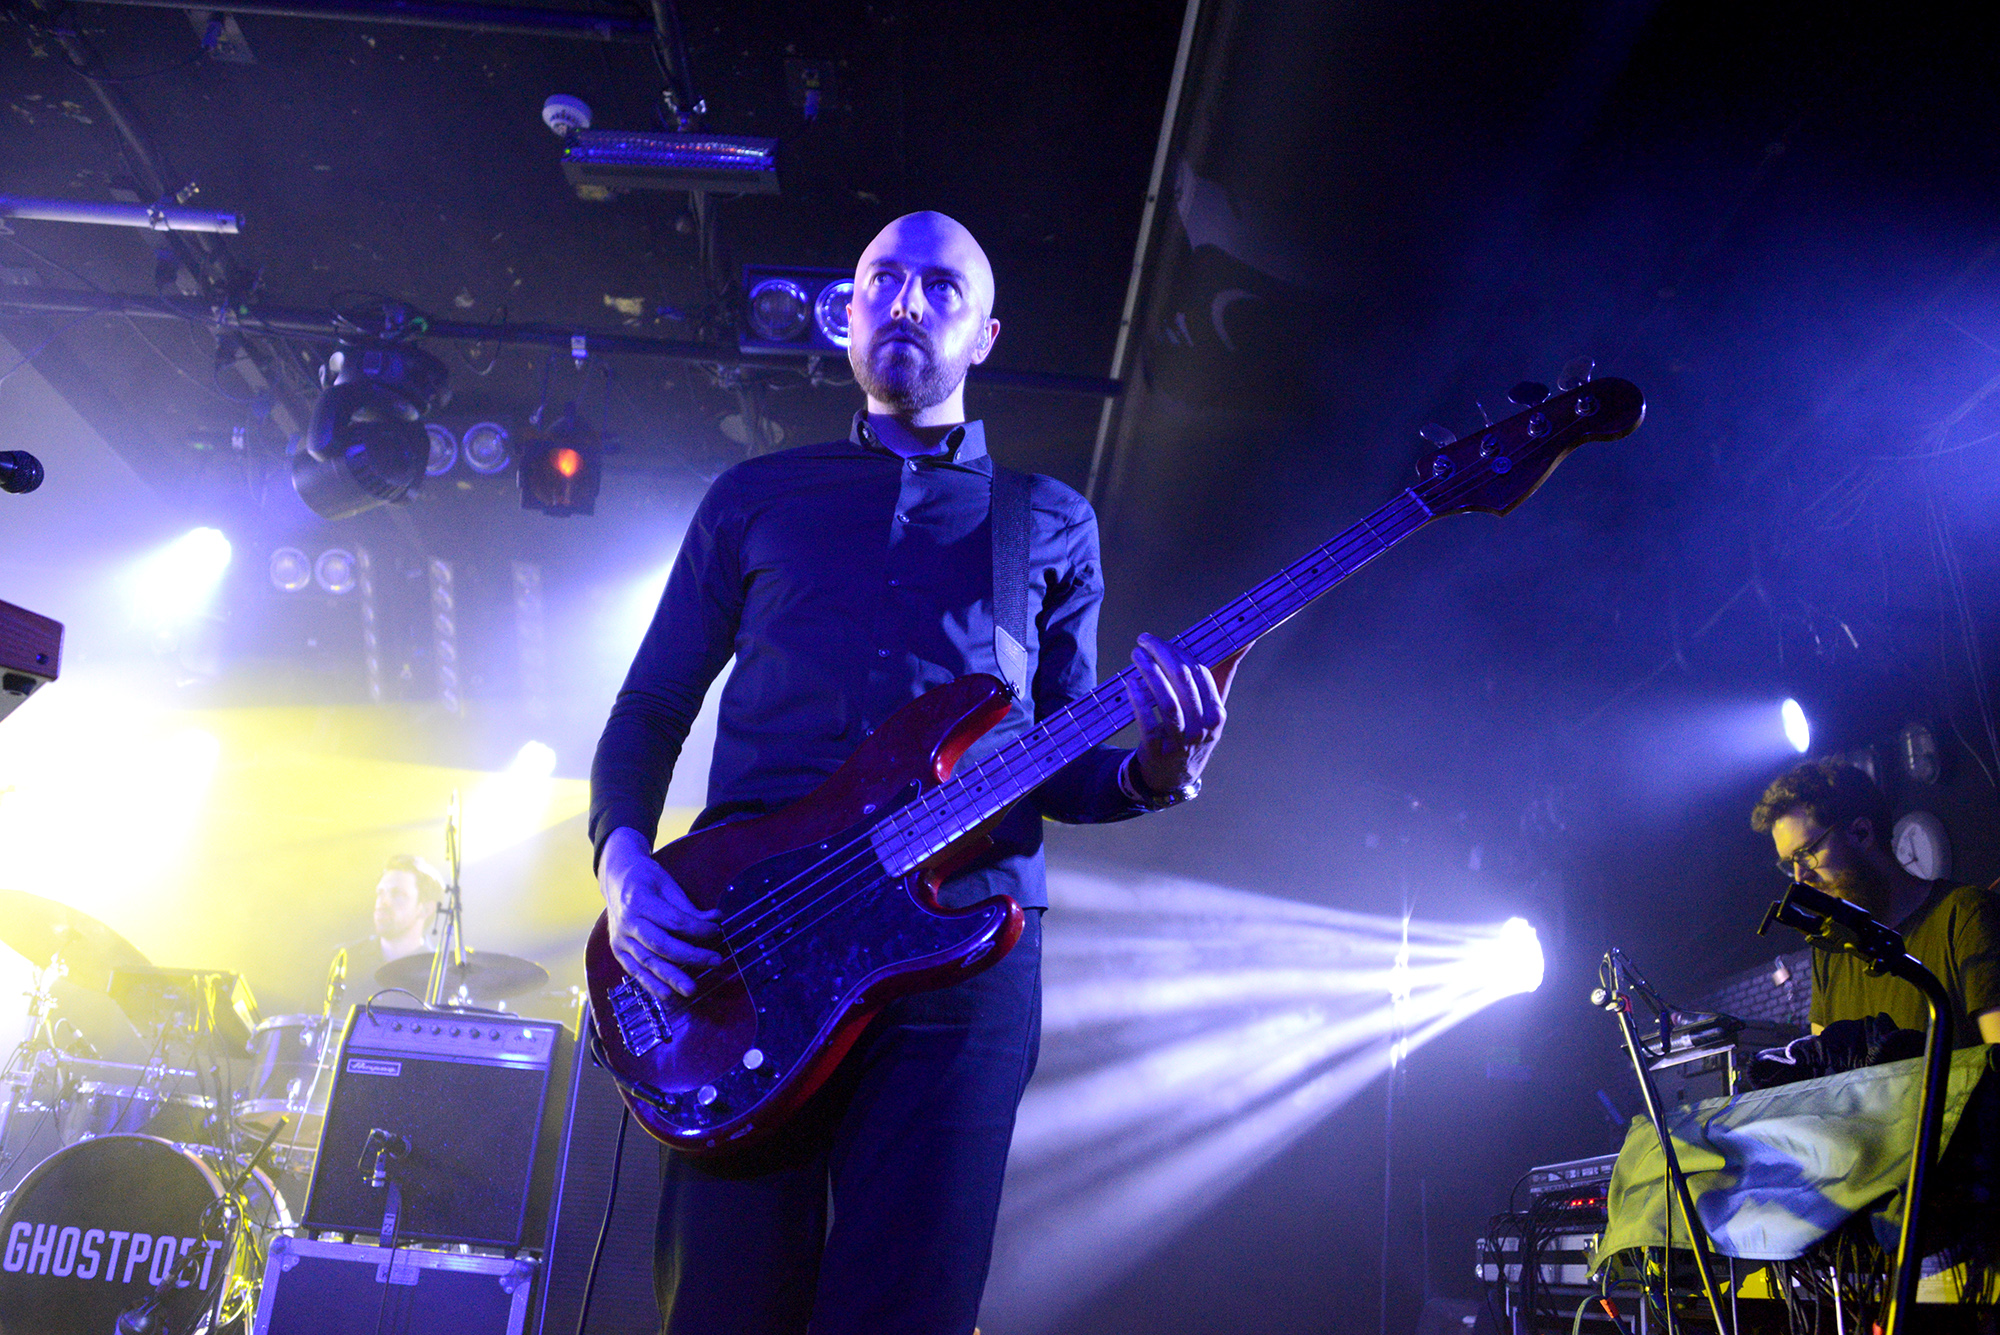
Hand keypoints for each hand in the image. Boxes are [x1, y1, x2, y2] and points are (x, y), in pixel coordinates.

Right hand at [599, 826, 723, 1001]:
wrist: (615, 878)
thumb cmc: (645, 880)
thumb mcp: (667, 885)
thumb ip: (688, 908)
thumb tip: (716, 920)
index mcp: (639, 900)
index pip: (674, 921)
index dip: (697, 929)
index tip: (716, 932)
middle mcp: (627, 922)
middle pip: (661, 944)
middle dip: (690, 956)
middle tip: (715, 962)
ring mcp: (620, 938)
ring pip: (648, 961)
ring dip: (671, 977)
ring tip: (691, 989)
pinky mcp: (617, 951)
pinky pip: (635, 970)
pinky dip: (651, 984)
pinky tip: (667, 994)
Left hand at [1123, 633, 1241, 795]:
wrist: (1175, 776)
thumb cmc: (1194, 732)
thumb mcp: (1212, 708)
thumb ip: (1225, 673)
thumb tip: (1247, 640)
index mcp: (1217, 713)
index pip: (1200, 672)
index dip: (1178, 651)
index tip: (1159, 641)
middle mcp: (1202, 728)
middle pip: (1183, 680)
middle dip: (1161, 654)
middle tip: (1144, 641)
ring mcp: (1180, 740)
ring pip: (1166, 699)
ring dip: (1149, 672)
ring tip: (1136, 656)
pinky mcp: (1157, 750)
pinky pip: (1147, 719)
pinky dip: (1138, 699)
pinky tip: (1131, 683)